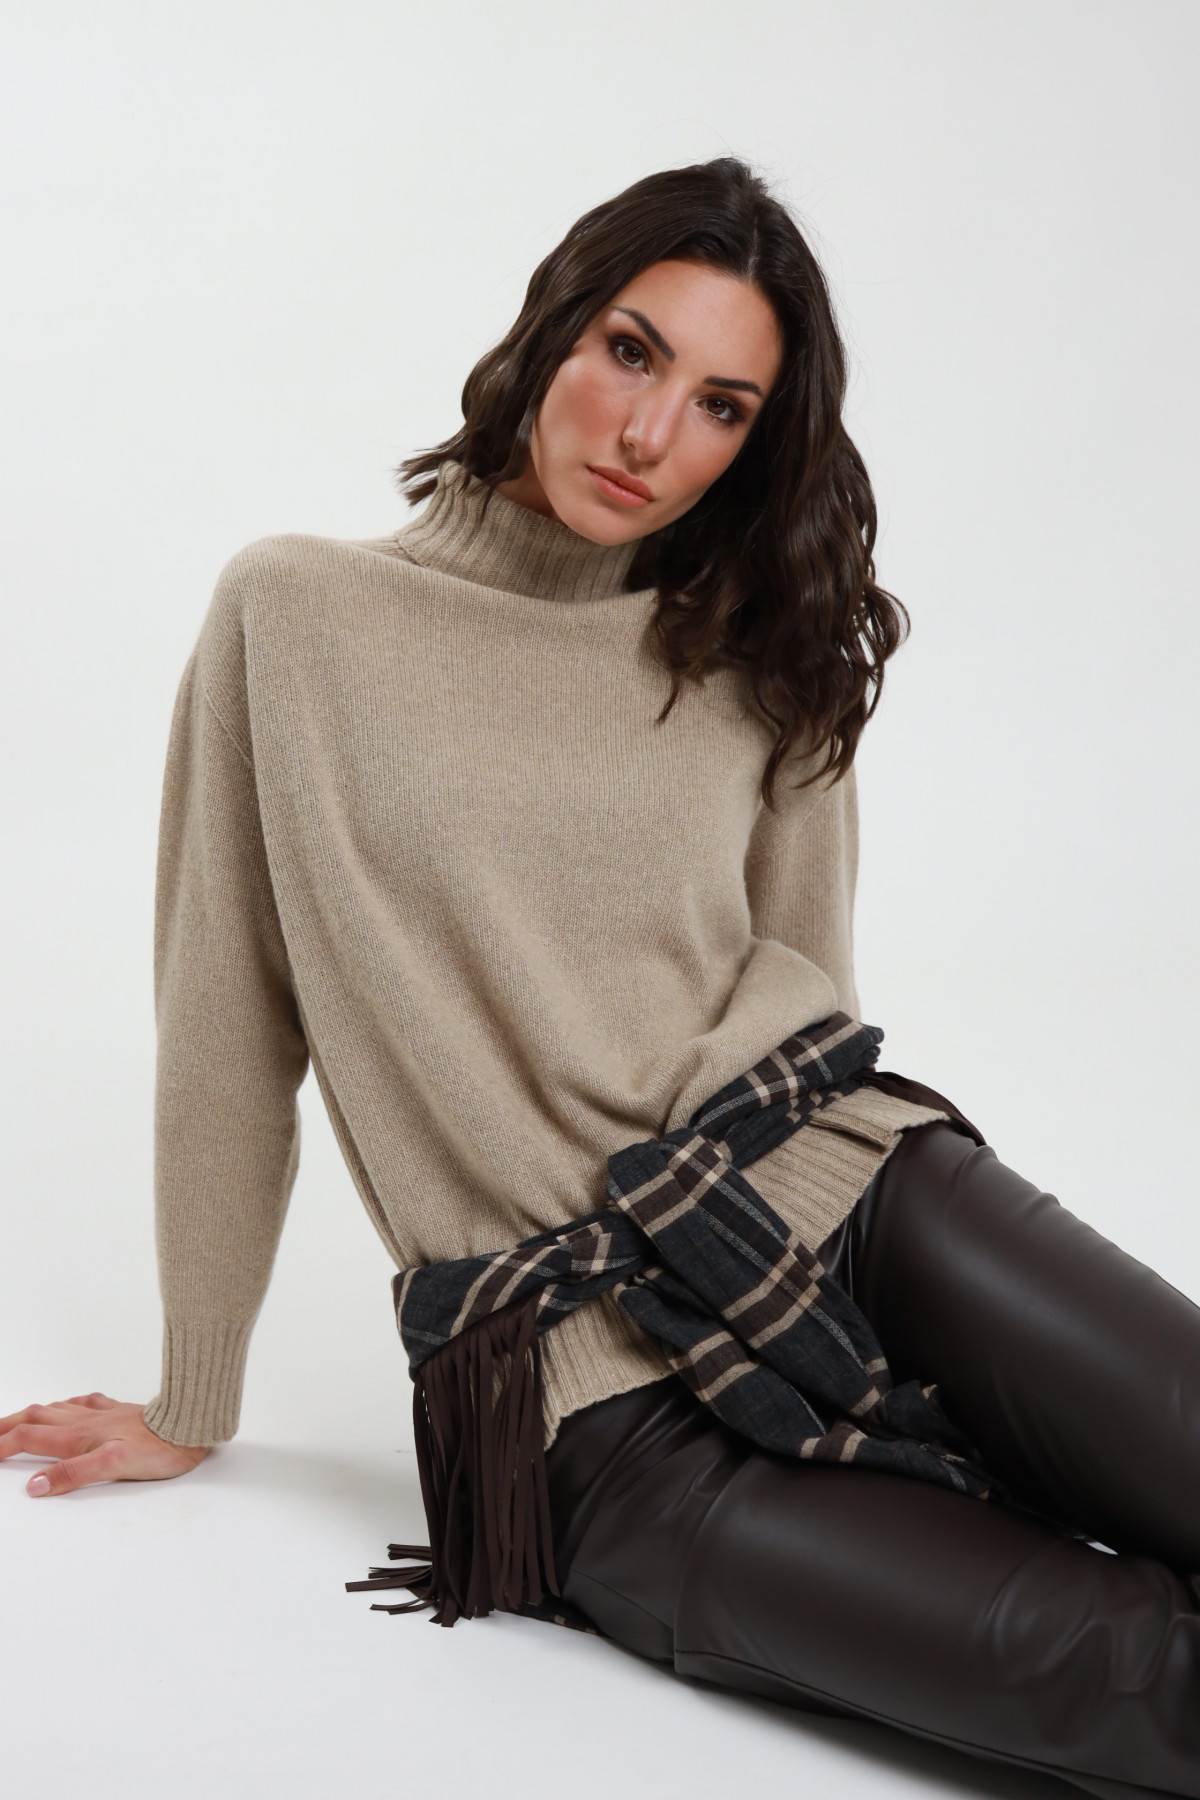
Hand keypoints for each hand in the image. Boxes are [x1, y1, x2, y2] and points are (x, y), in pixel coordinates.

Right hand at [0, 1393, 210, 1494]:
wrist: (190, 1426)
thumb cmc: (158, 1448)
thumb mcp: (114, 1467)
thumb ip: (73, 1474)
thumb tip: (35, 1485)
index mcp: (79, 1437)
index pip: (29, 1438)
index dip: (1, 1445)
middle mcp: (85, 1421)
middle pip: (33, 1418)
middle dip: (6, 1426)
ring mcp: (101, 1414)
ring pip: (54, 1408)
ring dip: (28, 1414)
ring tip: (13, 1421)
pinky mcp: (118, 1411)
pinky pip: (82, 1403)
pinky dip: (63, 1405)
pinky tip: (64, 1406)